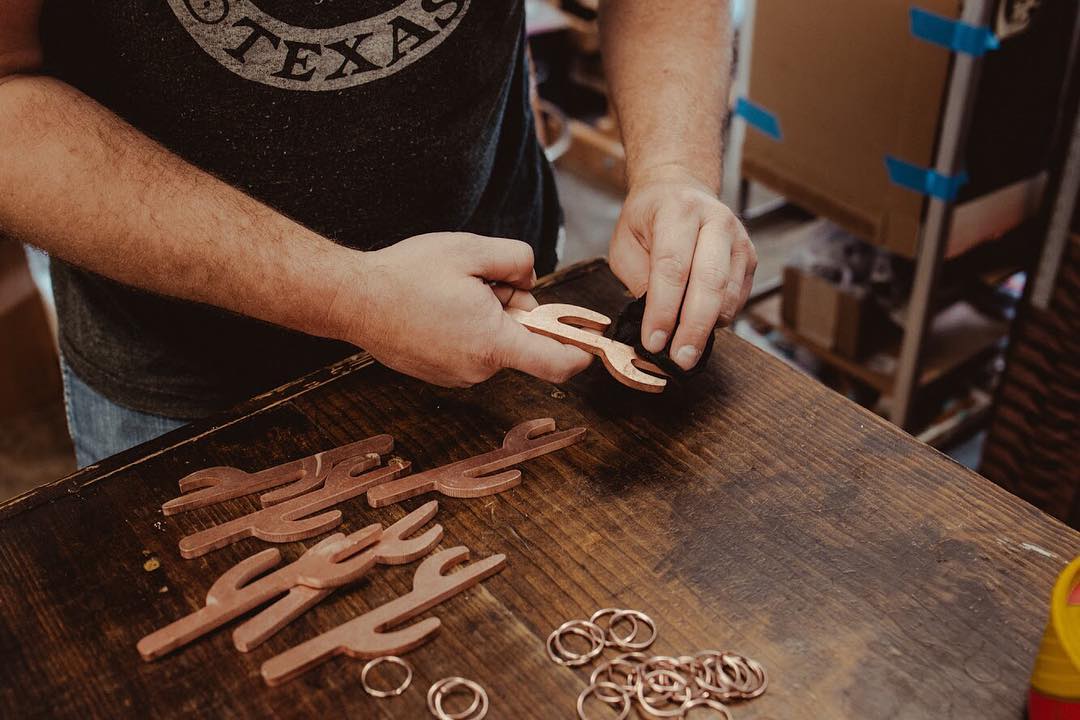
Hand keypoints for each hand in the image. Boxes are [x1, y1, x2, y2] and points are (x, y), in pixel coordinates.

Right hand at [329, 233, 592, 387]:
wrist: (352, 300)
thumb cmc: (407, 275)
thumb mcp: (473, 250)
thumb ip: (518, 261)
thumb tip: (531, 282)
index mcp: (493, 343)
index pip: (557, 363)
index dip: (580, 352)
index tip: (589, 339)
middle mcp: (478, 369)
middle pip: (522, 342)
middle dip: (515, 310)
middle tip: (483, 280)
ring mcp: (456, 376)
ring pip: (495, 343)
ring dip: (488, 317)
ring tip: (451, 292)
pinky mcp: (439, 374)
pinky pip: (471, 350)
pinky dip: (468, 329)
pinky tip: (438, 308)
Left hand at [609, 165, 755, 369]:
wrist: (679, 187)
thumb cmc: (647, 219)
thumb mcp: (626, 244)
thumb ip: (639, 280)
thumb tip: (655, 325)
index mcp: (676, 211)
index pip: (672, 266)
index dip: (664, 309)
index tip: (653, 342)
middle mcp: (714, 220)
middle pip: (709, 282)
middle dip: (692, 328)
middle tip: (679, 359)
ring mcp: (737, 238)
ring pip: (728, 293)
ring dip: (707, 328)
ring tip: (685, 350)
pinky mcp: (749, 256)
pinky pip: (739, 298)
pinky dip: (719, 319)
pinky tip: (699, 328)